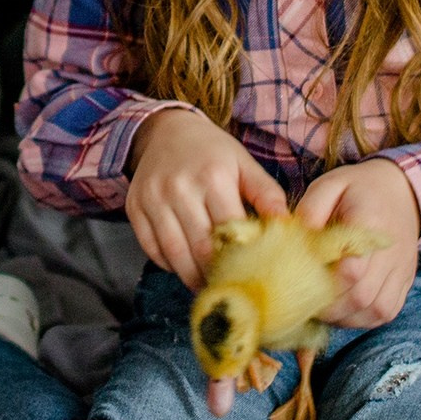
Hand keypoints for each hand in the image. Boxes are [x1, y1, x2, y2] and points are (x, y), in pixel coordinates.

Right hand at [124, 108, 288, 287]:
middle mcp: (179, 187)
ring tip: (208, 286)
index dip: (241, 258)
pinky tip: (184, 267)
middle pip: (200, 247)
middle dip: (217, 274)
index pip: (230, 230)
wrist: (167, 130)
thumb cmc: (212, 152)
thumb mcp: (244, 163)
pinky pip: (151, 248)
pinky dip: (168, 264)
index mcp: (213, 176)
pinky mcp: (135, 207)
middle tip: (231, 288)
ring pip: (174, 253)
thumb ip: (266, 193)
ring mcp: (153, 198)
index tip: (252, 275)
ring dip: (192, 277)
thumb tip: (286, 225)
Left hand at [299, 158, 420, 328]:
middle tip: (305, 302)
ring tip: (323, 307)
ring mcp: (402, 270)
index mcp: (370, 224)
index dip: (322, 283)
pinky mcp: (406, 281)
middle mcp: (392, 252)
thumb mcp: (330, 185)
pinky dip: (362, 318)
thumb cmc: (358, 188)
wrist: (402, 190)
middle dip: (329, 307)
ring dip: (345, 316)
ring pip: (375, 310)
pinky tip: (344, 309)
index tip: (300, 282)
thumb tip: (296, 237)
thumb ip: (311, 209)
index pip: (350, 270)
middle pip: (361, 296)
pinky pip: (386, 312)